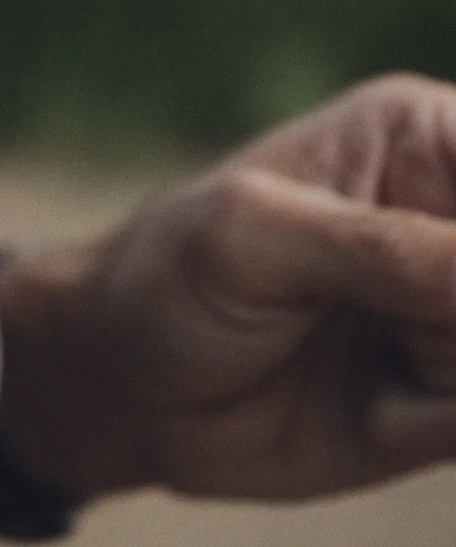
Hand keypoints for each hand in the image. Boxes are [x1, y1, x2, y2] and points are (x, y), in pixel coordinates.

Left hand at [0, 73, 455, 505]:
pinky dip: (455, 410)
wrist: (123, 388)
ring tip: (382, 361)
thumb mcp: (259, 241)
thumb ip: (387, 253)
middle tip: (414, 335)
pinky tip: (389, 398)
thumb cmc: (170, 276)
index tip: (442, 287)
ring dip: (451, 368)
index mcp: (423, 137)